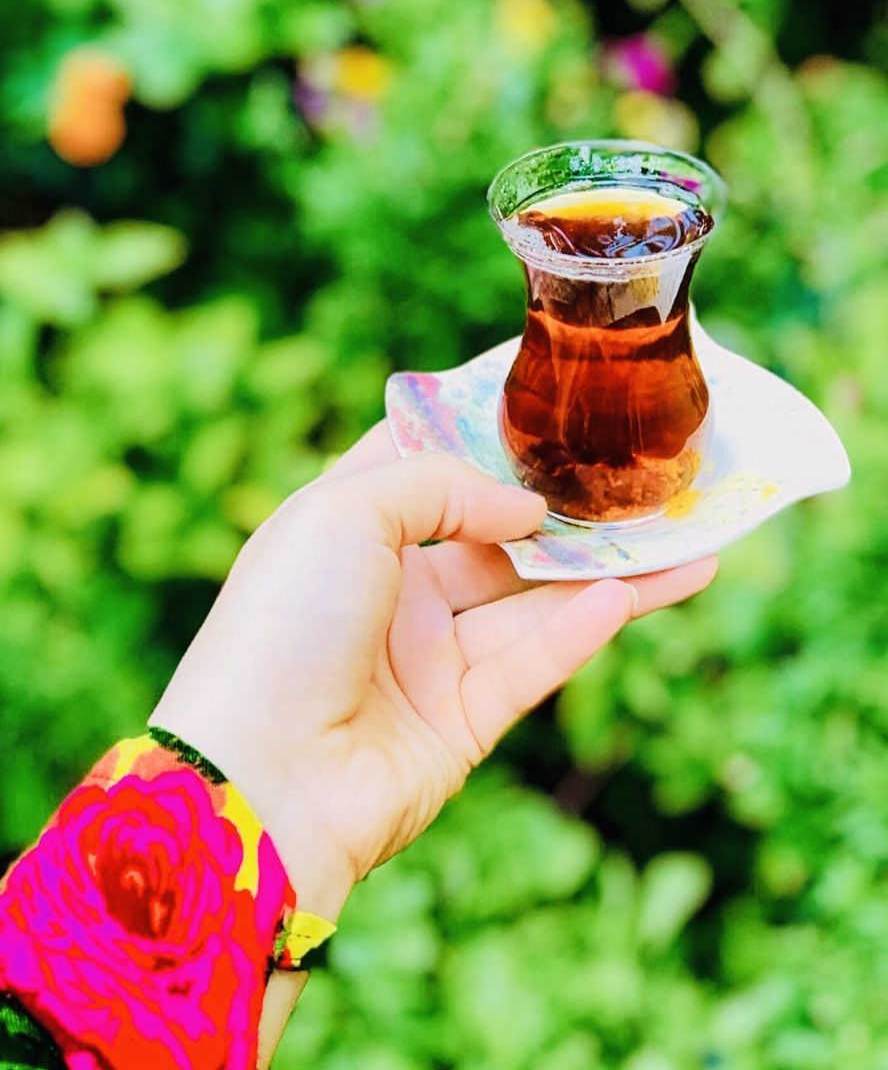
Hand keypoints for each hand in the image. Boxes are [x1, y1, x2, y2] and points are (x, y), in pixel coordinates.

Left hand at [152, 425, 716, 919]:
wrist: (260, 779)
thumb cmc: (284, 626)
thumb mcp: (344, 513)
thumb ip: (440, 486)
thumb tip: (523, 506)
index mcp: (347, 532)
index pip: (420, 468)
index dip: (479, 437)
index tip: (548, 405)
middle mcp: (390, 591)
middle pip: (496, 541)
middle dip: (566, 514)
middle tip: (642, 482)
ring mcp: (427, 659)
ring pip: (532, 604)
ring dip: (607, 573)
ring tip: (687, 542)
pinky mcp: (460, 723)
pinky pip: (533, 665)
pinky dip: (582, 629)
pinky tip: (635, 592)